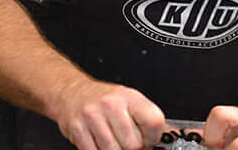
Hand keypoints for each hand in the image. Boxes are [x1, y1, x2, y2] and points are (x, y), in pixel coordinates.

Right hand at [50, 79, 165, 149]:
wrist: (71, 92)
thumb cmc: (103, 99)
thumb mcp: (128, 101)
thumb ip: (144, 118)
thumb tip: (166, 136)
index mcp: (130, 97)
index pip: (154, 122)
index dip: (153, 137)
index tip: (148, 140)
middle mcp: (111, 105)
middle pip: (133, 144)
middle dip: (132, 148)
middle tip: (127, 141)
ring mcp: (93, 117)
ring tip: (113, 141)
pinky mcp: (77, 129)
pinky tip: (100, 143)